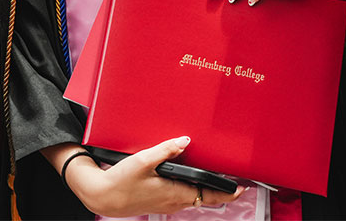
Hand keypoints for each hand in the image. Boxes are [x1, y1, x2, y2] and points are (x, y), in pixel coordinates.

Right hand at [48, 137, 243, 216]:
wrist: (104, 196)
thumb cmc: (122, 181)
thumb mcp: (143, 161)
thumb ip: (165, 150)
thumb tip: (185, 141)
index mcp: (175, 193)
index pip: (209, 195)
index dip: (227, 193)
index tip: (241, 188)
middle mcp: (174, 202)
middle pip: (204, 198)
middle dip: (219, 191)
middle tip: (233, 181)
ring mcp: (167, 204)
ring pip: (193, 198)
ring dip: (205, 190)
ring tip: (214, 179)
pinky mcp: (159, 202)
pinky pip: (182, 197)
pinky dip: (190, 190)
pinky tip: (187, 179)